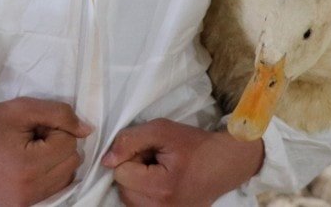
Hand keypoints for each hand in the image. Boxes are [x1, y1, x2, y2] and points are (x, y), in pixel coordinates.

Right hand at [0, 97, 92, 206]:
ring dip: (56, 160)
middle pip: (72, 161)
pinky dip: (50, 174)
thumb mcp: (23, 109)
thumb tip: (88, 130)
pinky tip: (31, 165)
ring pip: (67, 176)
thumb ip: (59, 114)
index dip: (55, 128)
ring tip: (31, 151)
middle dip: (58, 144)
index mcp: (29, 166)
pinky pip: (55, 189)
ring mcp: (26, 202)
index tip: (34, 126)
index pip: (69, 143)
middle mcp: (30, 190)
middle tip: (33, 137)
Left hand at [101, 119, 263, 205]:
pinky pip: (139, 205)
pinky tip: (159, 182)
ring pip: (128, 198)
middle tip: (155, 159)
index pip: (120, 173)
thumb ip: (130, 140)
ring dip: (136, 181)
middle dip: (132, 169)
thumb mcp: (161, 130)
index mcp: (161, 187)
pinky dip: (143, 192)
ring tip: (158, 170)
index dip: (130, 156)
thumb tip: (106, 160)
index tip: (150, 150)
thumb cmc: (194, 144)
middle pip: (122, 188)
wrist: (224, 162)